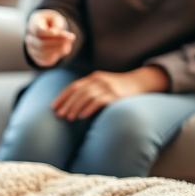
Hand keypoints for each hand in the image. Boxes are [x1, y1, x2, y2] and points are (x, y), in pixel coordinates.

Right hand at [25, 9, 75, 66]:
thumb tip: (59, 34)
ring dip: (58, 49)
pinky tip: (64, 48)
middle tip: (72, 37)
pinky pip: (46, 59)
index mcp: (33, 25)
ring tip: (68, 44)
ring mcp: (32, 49)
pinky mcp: (38, 57)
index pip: (38, 31)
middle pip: (41, 44)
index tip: (61, 33)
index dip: (49, 33)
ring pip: (43, 53)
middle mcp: (30, 38)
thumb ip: (57, 24)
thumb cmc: (50, 22)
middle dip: (58, 42)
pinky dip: (57, 55)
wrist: (43, 29)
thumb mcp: (55, 18)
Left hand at [51, 67, 168, 120]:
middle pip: (78, 92)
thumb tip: (72, 105)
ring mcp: (108, 87)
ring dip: (75, 108)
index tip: (53, 107)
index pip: (73, 87)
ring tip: (69, 118)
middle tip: (59, 115)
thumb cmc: (119, 88)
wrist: (141, 82)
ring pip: (86, 97)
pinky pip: (99, 101)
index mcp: (94, 77)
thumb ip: (90, 90)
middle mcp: (99, 80)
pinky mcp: (116, 96)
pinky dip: (89, 109)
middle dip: (67, 104)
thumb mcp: (103, 85)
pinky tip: (82, 116)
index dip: (62, 97)